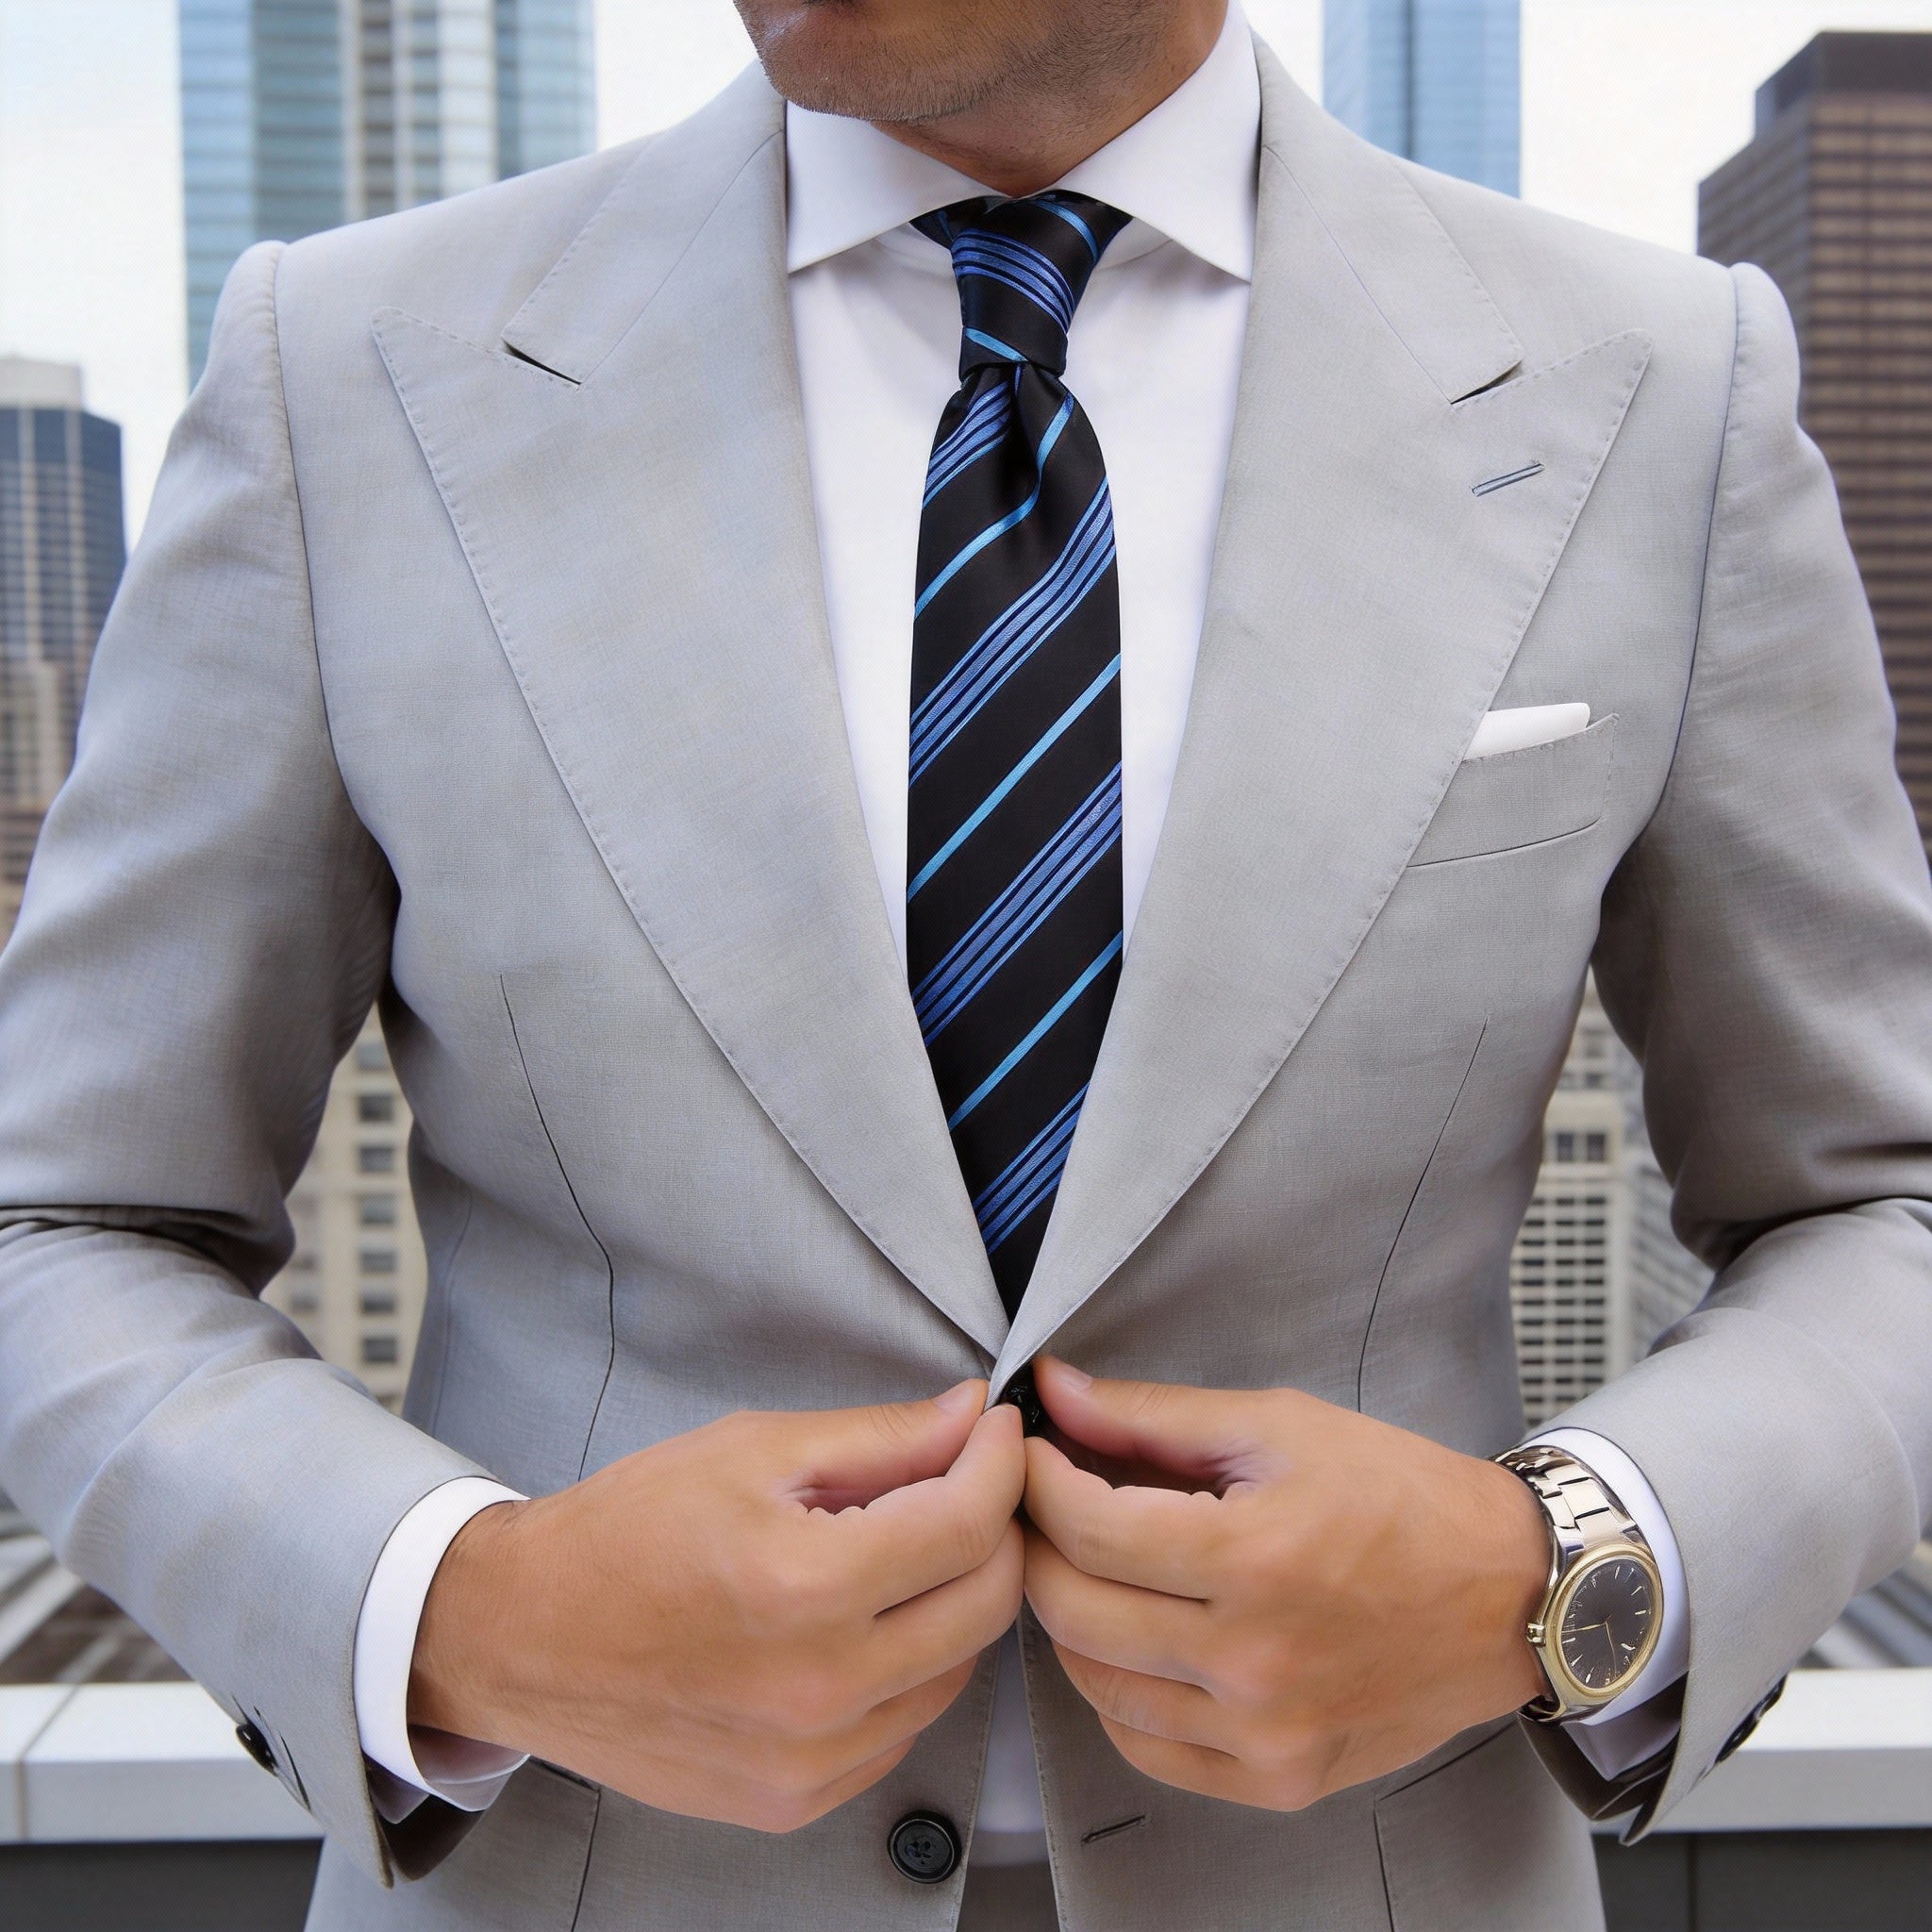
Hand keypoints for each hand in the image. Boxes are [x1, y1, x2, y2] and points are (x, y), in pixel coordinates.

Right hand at [411, 1382, 1023, 1831]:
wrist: (523, 1636)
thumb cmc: (627, 1529)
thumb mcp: (752, 1449)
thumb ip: (879, 1438)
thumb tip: (973, 1417)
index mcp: (804, 1587)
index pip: (967, 1524)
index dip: (1000, 1463)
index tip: (995, 1430)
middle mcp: (818, 1689)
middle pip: (985, 1604)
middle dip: (994, 1529)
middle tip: (965, 1482)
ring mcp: (809, 1760)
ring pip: (957, 1671)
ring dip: (952, 1601)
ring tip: (904, 1550)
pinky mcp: (796, 1800)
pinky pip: (903, 1727)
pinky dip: (908, 1669)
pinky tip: (862, 1624)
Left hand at [1021, 1358, 1548, 1811]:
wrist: (1509, 1593)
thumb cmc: (1401, 1496)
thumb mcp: (1278, 1426)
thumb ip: (1152, 1416)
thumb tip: (1054, 1391)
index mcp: (1253, 1558)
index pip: (1086, 1528)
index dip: (1036, 1480)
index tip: (1029, 1451)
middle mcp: (1253, 1661)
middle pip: (1074, 1609)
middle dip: (1037, 1543)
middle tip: (1042, 1503)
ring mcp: (1264, 1733)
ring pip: (1096, 1684)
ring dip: (1068, 1618)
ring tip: (1085, 1565)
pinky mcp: (1278, 1780)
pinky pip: (1146, 1748)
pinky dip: (1116, 1693)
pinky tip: (1131, 1640)